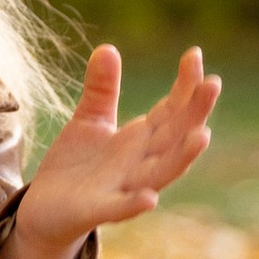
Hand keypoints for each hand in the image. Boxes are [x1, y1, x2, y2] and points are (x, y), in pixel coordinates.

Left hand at [0, 43, 219, 258]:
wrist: (44, 211)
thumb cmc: (74, 168)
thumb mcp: (88, 122)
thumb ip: (102, 90)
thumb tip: (108, 48)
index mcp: (139, 141)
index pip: (170, 111)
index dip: (184, 86)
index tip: (194, 54)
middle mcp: (138, 164)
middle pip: (174, 137)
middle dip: (195, 113)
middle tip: (213, 84)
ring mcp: (121, 189)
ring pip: (159, 174)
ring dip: (182, 157)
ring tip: (203, 135)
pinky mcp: (96, 211)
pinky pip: (119, 209)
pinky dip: (134, 204)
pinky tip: (150, 198)